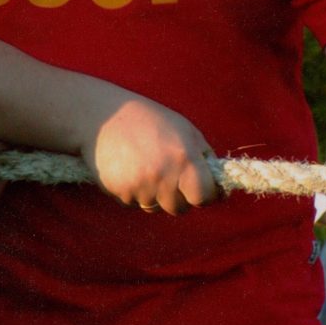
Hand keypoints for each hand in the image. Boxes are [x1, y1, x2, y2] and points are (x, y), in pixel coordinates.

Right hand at [82, 93, 217, 215]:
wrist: (104, 116)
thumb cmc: (149, 120)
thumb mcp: (185, 130)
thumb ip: (205, 158)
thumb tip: (221, 190)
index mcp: (185, 157)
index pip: (205, 196)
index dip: (206, 194)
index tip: (201, 189)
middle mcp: (165, 174)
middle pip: (181, 208)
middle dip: (178, 196)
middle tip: (166, 172)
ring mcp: (142, 186)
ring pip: (156, 207)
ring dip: (154, 194)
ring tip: (144, 166)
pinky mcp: (121, 192)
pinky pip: (135, 204)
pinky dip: (134, 192)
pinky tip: (129, 169)